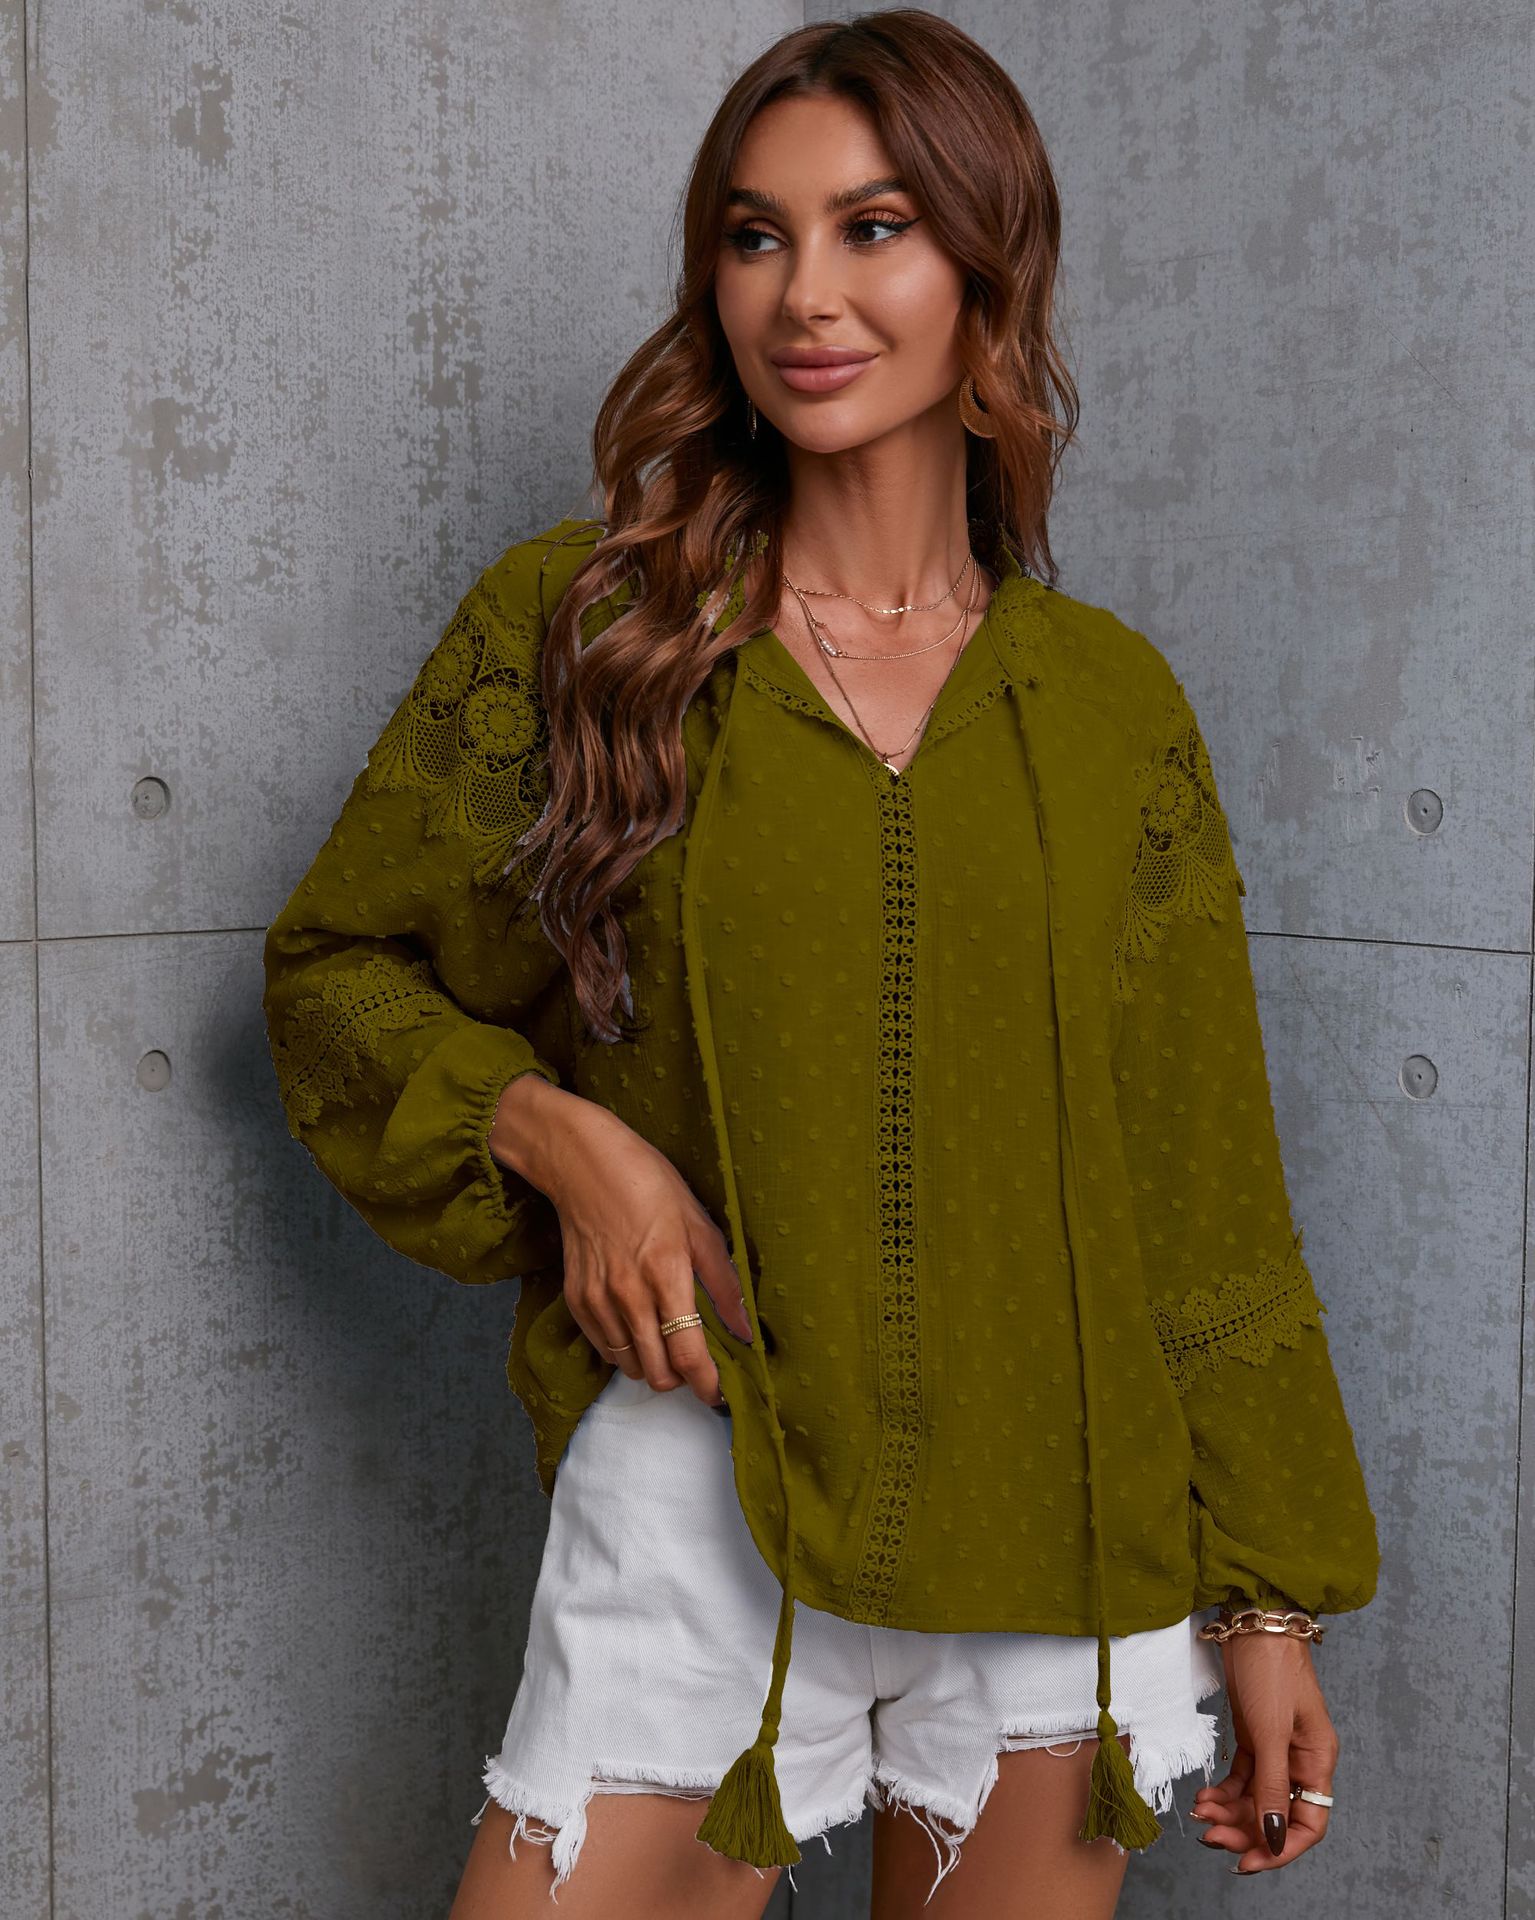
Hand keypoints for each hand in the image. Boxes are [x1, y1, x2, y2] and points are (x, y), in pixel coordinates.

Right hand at [489, 1073, 755, 1406]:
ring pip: (630, 1367)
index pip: (688, 1354)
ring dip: (653, 1365)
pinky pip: (604, 1349)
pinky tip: (637, 1327)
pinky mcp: (575, 1300)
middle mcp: (629, 1295)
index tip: (720, 1393)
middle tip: (695, 1362)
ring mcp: (598, 1300)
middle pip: (659, 1372)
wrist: (583, 1164)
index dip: (707, 1383)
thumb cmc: (648, 1184)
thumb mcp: (699, 1224)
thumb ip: (724, 1282)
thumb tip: (746, 1329)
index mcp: (666, 1274)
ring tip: (665, 1341)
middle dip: (682, 1377)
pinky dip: (624, 1351)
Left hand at [1191, 1629, 1336, 1873]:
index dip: (1280, 1849)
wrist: (1252, 1624)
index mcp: (1317, 1763)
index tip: (1247, 1861)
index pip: (1308, 1824)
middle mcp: (1300, 1762)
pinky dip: (1224, 1791)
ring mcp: (1276, 1750)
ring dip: (1229, 1812)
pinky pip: (1242, 1779)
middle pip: (1277, 1816)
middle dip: (1245, 1831)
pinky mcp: (1254, 1738)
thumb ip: (1273, 1787)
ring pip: (1255, 1800)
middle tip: (1211, 1836)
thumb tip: (1274, 1838)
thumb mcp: (1270, 1732)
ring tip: (1201, 1813)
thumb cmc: (1271, 1671)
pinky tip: (1204, 1796)